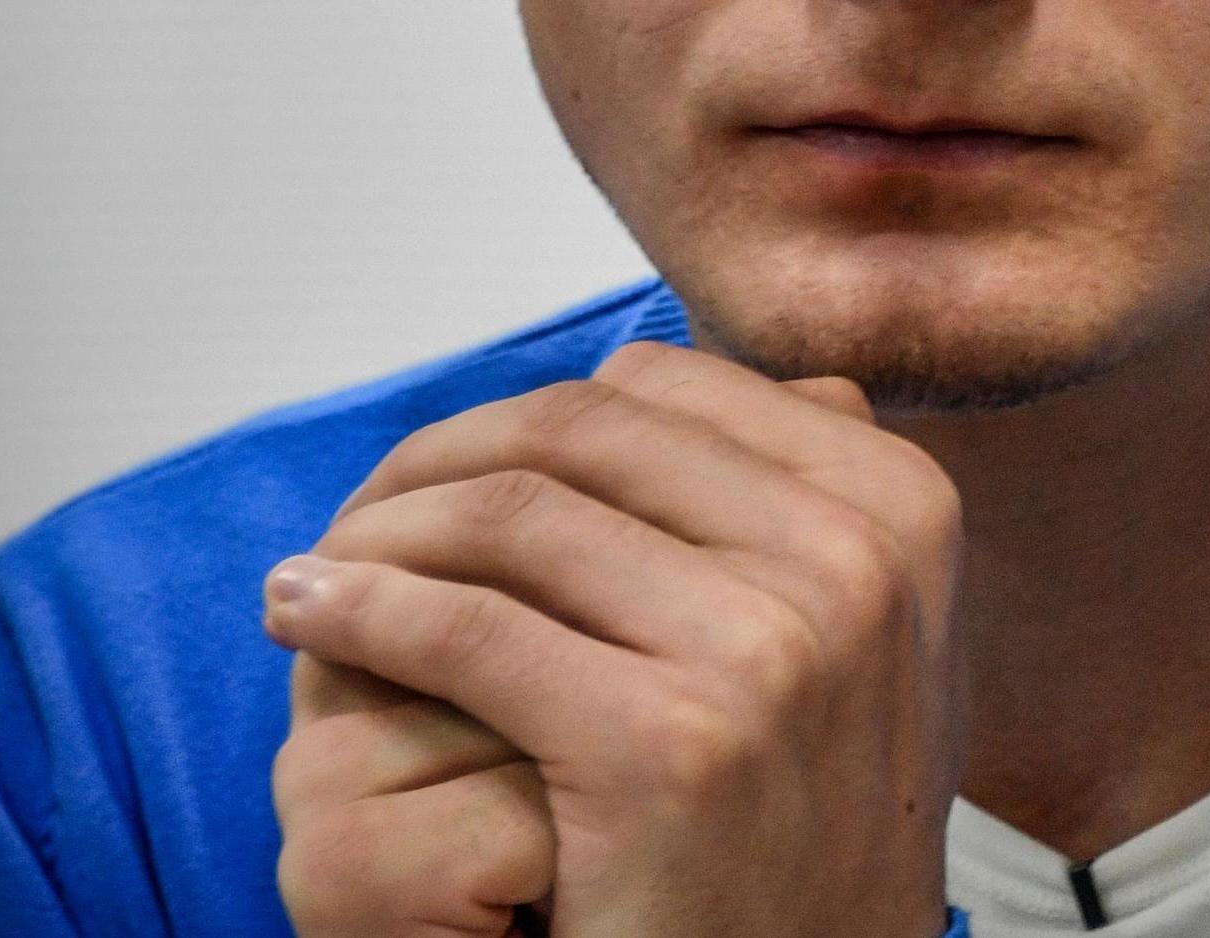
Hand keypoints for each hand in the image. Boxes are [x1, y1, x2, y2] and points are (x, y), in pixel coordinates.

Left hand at [262, 344, 968, 936]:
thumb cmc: (814, 834)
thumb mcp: (870, 641)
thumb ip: (792, 499)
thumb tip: (655, 375)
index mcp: (899, 507)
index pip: (662, 388)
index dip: (527, 417)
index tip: (454, 468)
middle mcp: (853, 560)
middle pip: (582, 432)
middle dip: (441, 459)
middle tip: (361, 514)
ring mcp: (767, 650)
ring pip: (513, 514)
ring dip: (382, 531)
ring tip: (321, 569)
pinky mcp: (667, 745)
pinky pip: (469, 630)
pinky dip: (363, 609)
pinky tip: (310, 616)